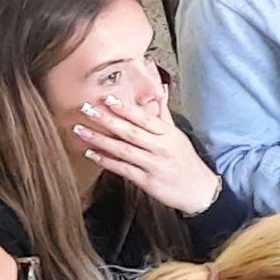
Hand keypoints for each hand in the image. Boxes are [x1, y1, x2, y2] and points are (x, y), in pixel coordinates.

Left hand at [73, 93, 221, 216]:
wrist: (200, 190)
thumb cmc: (185, 160)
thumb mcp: (177, 135)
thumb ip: (163, 113)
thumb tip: (161, 89)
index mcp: (168, 134)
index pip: (144, 118)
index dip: (125, 108)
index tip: (106, 98)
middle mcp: (161, 148)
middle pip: (130, 131)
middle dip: (106, 119)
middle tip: (85, 109)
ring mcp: (154, 165)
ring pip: (123, 150)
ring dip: (100, 140)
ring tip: (80, 130)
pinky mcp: (148, 182)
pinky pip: (124, 169)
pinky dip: (106, 161)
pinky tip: (92, 154)